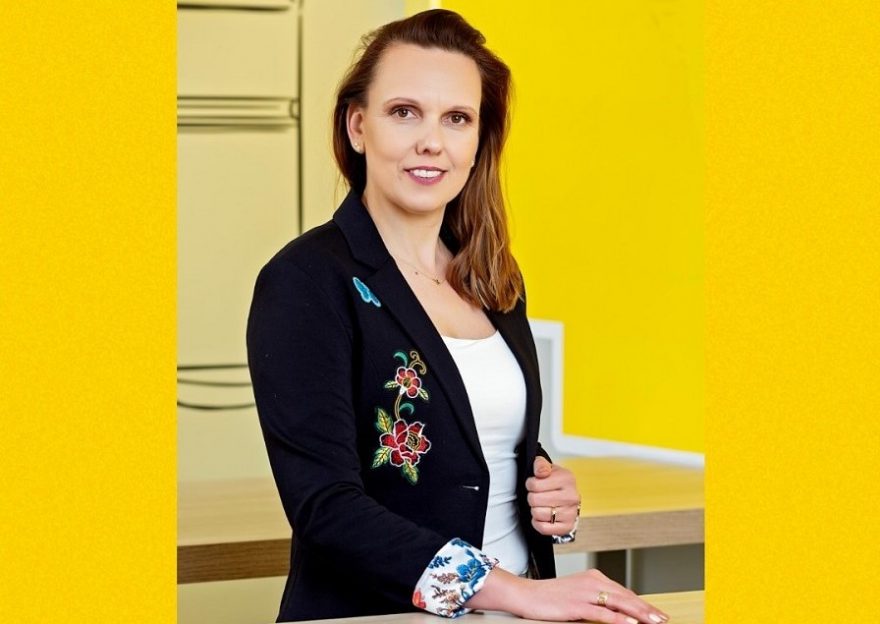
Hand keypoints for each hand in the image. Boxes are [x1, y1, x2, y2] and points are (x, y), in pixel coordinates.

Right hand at [466, 567, 669, 623]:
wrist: (526, 595)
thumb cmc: (551, 597)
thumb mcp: (578, 596)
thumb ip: (598, 601)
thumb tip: (619, 612)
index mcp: (594, 578)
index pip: (625, 592)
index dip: (643, 604)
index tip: (658, 614)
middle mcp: (592, 582)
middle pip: (626, 596)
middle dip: (647, 609)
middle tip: (663, 619)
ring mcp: (585, 593)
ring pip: (618, 603)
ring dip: (639, 613)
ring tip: (654, 621)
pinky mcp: (576, 605)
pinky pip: (602, 613)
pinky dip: (617, 619)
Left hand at [525, 456, 579, 535]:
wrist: (568, 497)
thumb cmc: (556, 483)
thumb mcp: (548, 468)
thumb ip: (541, 464)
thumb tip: (540, 471)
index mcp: (567, 478)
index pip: (534, 484)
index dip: (530, 484)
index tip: (534, 484)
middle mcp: (571, 496)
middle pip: (534, 500)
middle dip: (531, 497)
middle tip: (537, 495)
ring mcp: (571, 513)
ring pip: (537, 514)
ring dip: (534, 510)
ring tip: (541, 505)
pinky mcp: (567, 527)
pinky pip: (543, 528)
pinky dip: (538, 523)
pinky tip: (542, 517)